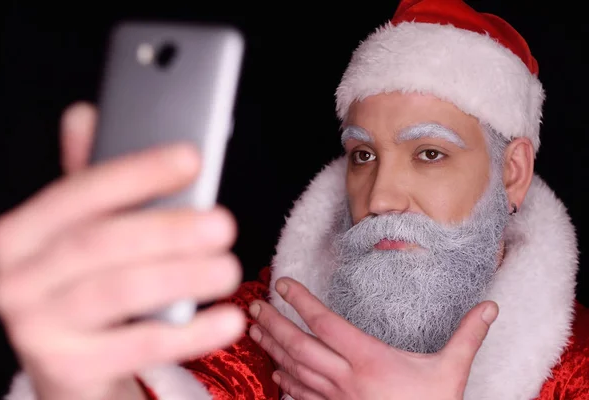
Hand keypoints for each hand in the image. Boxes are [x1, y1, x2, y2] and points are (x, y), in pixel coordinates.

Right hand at [0, 103, 244, 399]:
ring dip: (182, 277)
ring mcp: (36, 328)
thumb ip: (90, 180)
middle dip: (168, 230)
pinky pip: (136, 347)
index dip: (137, 172)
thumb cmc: (84, 283)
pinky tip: (227, 320)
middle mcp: (15, 279)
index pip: (79, 193)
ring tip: (229, 269)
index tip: (191, 157)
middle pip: (100, 244)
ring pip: (118, 292)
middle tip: (223, 224)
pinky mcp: (66, 369)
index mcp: (20, 232)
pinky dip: (188, 334)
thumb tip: (85, 114)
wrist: (70, 362)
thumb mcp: (82, 232)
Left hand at [249, 277, 497, 399]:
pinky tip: (276, 373)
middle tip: (254, 305)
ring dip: (273, 349)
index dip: (302, 302)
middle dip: (274, 324)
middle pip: (300, 346)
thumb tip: (489, 307)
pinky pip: (303, 398)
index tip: (283, 284)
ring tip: (255, 330)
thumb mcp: (452, 371)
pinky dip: (286, 383)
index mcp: (370, 360)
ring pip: (295, 370)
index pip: (326, 324)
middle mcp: (346, 378)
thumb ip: (467, 336)